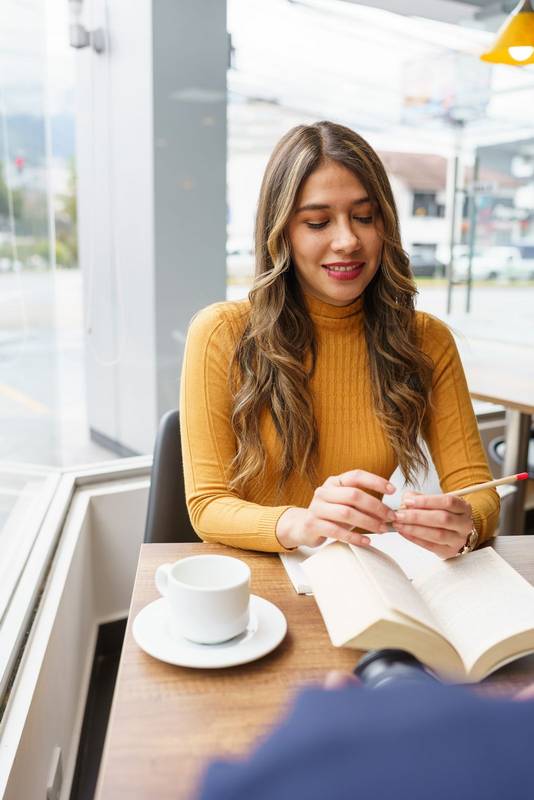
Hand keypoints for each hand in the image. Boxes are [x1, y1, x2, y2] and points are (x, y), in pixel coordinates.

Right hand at [275, 469, 396, 549]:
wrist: (303, 526)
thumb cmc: (331, 514)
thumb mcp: (345, 504)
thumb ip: (363, 503)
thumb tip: (389, 510)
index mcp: (334, 482)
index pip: (356, 476)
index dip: (375, 481)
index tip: (392, 490)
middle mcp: (324, 492)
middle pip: (354, 495)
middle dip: (376, 506)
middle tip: (390, 517)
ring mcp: (317, 508)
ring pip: (346, 513)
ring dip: (368, 522)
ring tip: (382, 530)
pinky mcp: (313, 525)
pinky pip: (336, 531)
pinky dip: (354, 537)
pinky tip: (366, 541)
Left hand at [393, 491, 471, 559]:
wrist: (453, 531)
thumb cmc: (442, 514)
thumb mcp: (435, 501)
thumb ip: (419, 498)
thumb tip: (406, 500)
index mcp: (463, 507)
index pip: (448, 502)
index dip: (427, 501)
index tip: (408, 501)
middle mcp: (464, 524)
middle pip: (442, 519)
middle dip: (417, 516)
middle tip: (399, 514)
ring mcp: (458, 539)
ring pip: (437, 534)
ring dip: (414, 529)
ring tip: (399, 524)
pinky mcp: (449, 551)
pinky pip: (430, 546)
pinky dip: (414, 539)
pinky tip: (404, 532)